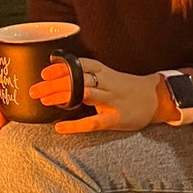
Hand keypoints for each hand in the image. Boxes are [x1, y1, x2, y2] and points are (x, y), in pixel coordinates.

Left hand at [30, 61, 164, 134]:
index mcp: (104, 72)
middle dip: (55, 83)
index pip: (80, 65)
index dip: (61, 67)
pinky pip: (93, 122)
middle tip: (35, 89)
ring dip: (63, 96)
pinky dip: (75, 125)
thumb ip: (89, 75)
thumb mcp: (109, 76)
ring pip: (85, 95)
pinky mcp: (116, 119)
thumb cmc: (127, 88)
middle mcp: (107, 83)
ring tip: (44, 100)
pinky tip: (60, 127)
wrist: (157, 98)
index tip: (44, 72)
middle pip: (78, 79)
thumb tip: (59, 76)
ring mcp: (112, 101)